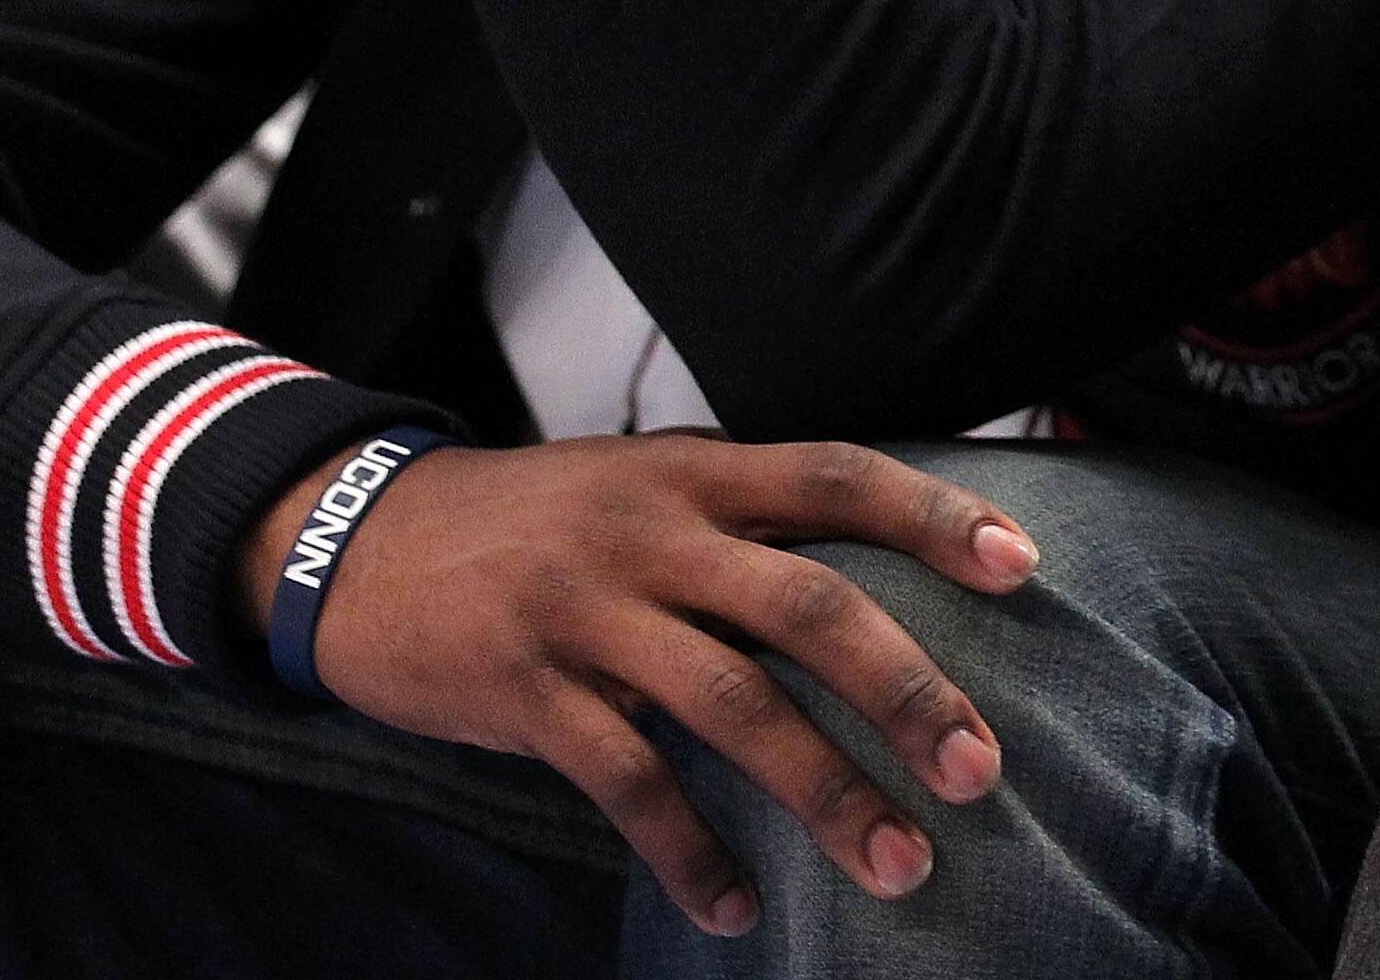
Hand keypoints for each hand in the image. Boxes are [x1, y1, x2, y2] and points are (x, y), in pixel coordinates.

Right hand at [236, 432, 1036, 936]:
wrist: (355, 539)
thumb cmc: (531, 522)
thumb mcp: (637, 484)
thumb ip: (741, 515)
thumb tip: (879, 564)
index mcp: (692, 471)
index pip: (836, 477)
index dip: (934, 517)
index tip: (1024, 565)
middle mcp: (651, 532)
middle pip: (805, 605)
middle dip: (905, 690)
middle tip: (982, 770)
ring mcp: (586, 612)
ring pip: (731, 705)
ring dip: (827, 792)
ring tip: (901, 864)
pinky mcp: (526, 690)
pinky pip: (627, 781)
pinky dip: (690, 852)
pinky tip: (736, 909)